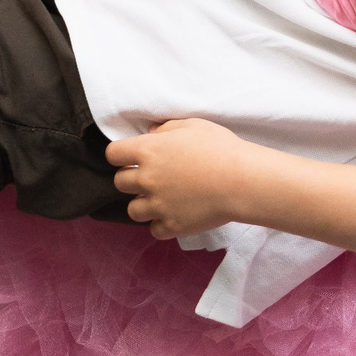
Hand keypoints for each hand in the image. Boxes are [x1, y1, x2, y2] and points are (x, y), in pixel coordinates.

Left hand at [107, 117, 262, 238]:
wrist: (242, 181)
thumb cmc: (220, 148)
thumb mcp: (192, 125)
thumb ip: (166, 128)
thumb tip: (151, 135)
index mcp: (148, 151)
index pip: (113, 154)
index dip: (120, 155)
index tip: (129, 157)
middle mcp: (147, 179)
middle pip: (120, 183)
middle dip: (131, 179)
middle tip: (150, 178)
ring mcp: (158, 205)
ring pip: (133, 210)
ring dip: (143, 204)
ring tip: (161, 200)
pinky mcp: (172, 226)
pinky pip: (154, 230)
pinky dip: (161, 224)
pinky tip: (173, 215)